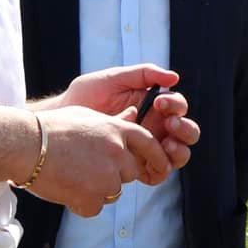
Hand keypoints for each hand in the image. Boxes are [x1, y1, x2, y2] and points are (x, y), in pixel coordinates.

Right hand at [24, 105, 174, 216]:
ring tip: (71, 176)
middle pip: (130, 172)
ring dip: (96, 189)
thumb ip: (113, 121)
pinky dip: (82, 203)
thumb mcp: (87, 116)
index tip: (160, 166)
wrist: (26, 145)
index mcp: (118, 130)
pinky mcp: (94, 197)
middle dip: (114, 174)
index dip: (156, 157)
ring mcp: (108, 176)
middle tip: (86, 169)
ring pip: (113, 191)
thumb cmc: (50, 128)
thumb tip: (133, 115)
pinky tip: (65, 188)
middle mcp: (118, 153)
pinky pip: (95, 206)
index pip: (150, 145)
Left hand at [39, 65, 198, 165]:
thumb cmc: (86, 96)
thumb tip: (174, 78)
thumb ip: (144, 74)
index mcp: (153, 106)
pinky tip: (151, 164)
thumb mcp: (114, 78)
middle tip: (169, 124)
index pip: (178, 107)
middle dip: (184, 128)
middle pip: (185, 132)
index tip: (159, 102)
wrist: (62, 119)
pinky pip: (158, 173)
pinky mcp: (135, 166)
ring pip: (177, 154)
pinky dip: (161, 170)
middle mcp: (154, 127)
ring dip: (178, 150)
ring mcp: (146, 148)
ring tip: (166, 146)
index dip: (175, 105)